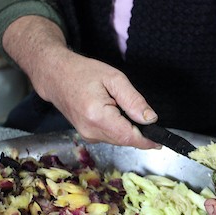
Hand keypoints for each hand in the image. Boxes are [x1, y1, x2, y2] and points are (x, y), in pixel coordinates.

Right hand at [2, 16, 159, 149]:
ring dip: (128, 130)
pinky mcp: (87, 135)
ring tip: (124, 109)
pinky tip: (116, 114)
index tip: (160, 141)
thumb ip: (133, 100)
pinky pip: (110, 137)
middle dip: (139, 133)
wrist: (55, 76)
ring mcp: (88, 135)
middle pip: (125, 140)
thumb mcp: (114, 79)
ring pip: (118, 140)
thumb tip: (150, 119)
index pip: (129, 137)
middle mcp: (91, 131)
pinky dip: (119, 129)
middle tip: (145, 117)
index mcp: (98, 116)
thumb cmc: (83, 72)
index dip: (147, 140)